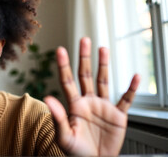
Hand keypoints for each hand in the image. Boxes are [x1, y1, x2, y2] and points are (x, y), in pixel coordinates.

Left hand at [44, 37, 139, 155]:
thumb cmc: (76, 152)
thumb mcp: (64, 136)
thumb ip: (58, 117)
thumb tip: (48, 98)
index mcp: (74, 105)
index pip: (67, 81)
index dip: (63, 65)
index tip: (60, 49)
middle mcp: (88, 101)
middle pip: (85, 74)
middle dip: (84, 57)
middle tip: (84, 39)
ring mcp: (103, 107)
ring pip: (104, 81)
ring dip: (104, 65)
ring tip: (103, 48)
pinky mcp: (118, 115)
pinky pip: (126, 99)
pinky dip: (131, 89)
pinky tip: (135, 77)